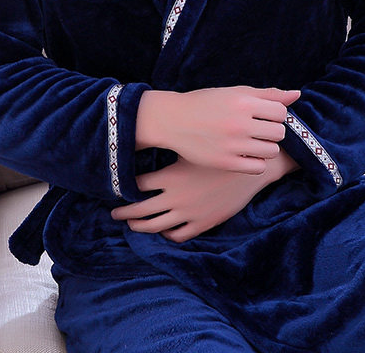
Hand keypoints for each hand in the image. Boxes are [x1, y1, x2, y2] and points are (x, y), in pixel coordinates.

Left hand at [111, 152, 296, 242]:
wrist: (251, 168)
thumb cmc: (221, 150)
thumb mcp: (194, 146)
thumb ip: (174, 141)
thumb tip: (153, 130)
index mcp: (170, 176)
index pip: (138, 185)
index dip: (126, 187)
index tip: (118, 187)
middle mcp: (175, 198)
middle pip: (140, 210)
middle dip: (124, 213)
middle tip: (113, 213)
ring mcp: (188, 213)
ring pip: (155, 227)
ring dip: (140, 226)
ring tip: (131, 224)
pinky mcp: (202, 223)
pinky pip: (178, 235)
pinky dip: (167, 234)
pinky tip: (162, 230)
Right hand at [136, 86, 300, 174]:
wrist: (173, 120)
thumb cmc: (206, 103)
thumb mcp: (234, 93)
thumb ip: (267, 94)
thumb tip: (297, 94)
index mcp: (243, 102)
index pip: (281, 113)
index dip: (276, 115)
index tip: (265, 116)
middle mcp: (239, 123)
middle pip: (279, 133)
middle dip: (272, 131)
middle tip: (258, 130)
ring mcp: (233, 145)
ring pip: (271, 151)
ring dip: (266, 147)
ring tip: (252, 142)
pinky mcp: (226, 163)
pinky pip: (258, 167)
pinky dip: (255, 162)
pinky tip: (245, 154)